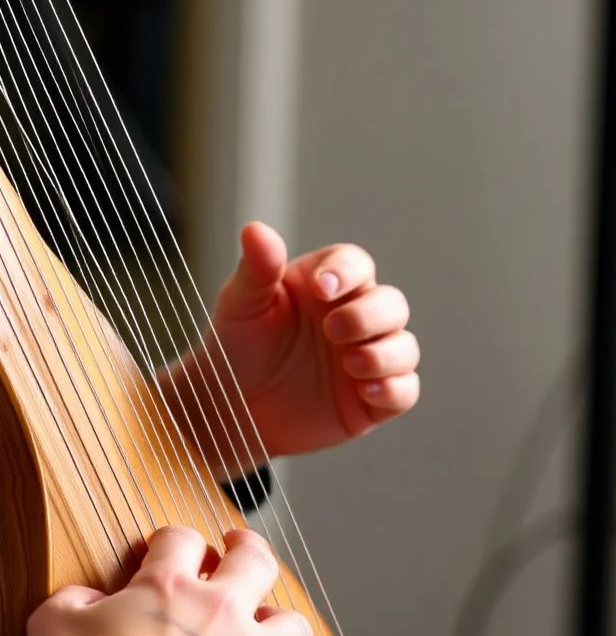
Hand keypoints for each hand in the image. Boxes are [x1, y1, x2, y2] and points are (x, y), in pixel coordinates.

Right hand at [22, 526, 311, 635]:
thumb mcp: (54, 623)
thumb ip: (77, 600)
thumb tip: (90, 602)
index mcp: (167, 585)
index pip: (183, 538)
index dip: (172, 541)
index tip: (165, 552)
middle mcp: (217, 616)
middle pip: (258, 561)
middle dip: (247, 550)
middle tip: (236, 550)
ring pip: (293, 628)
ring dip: (276, 625)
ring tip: (258, 628)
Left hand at [168, 222, 419, 462]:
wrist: (230, 406)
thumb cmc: (237, 345)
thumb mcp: (241, 304)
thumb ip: (256, 269)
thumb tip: (255, 229)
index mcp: (325, 285)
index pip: (355, 264)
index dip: (346, 271)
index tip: (322, 287)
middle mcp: (352, 317)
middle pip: (390, 303)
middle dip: (369, 314)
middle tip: (332, 329)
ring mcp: (365, 358)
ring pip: (404, 346)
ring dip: (386, 353)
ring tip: (350, 364)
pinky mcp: (371, 401)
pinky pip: (404, 392)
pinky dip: (394, 389)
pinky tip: (367, 391)